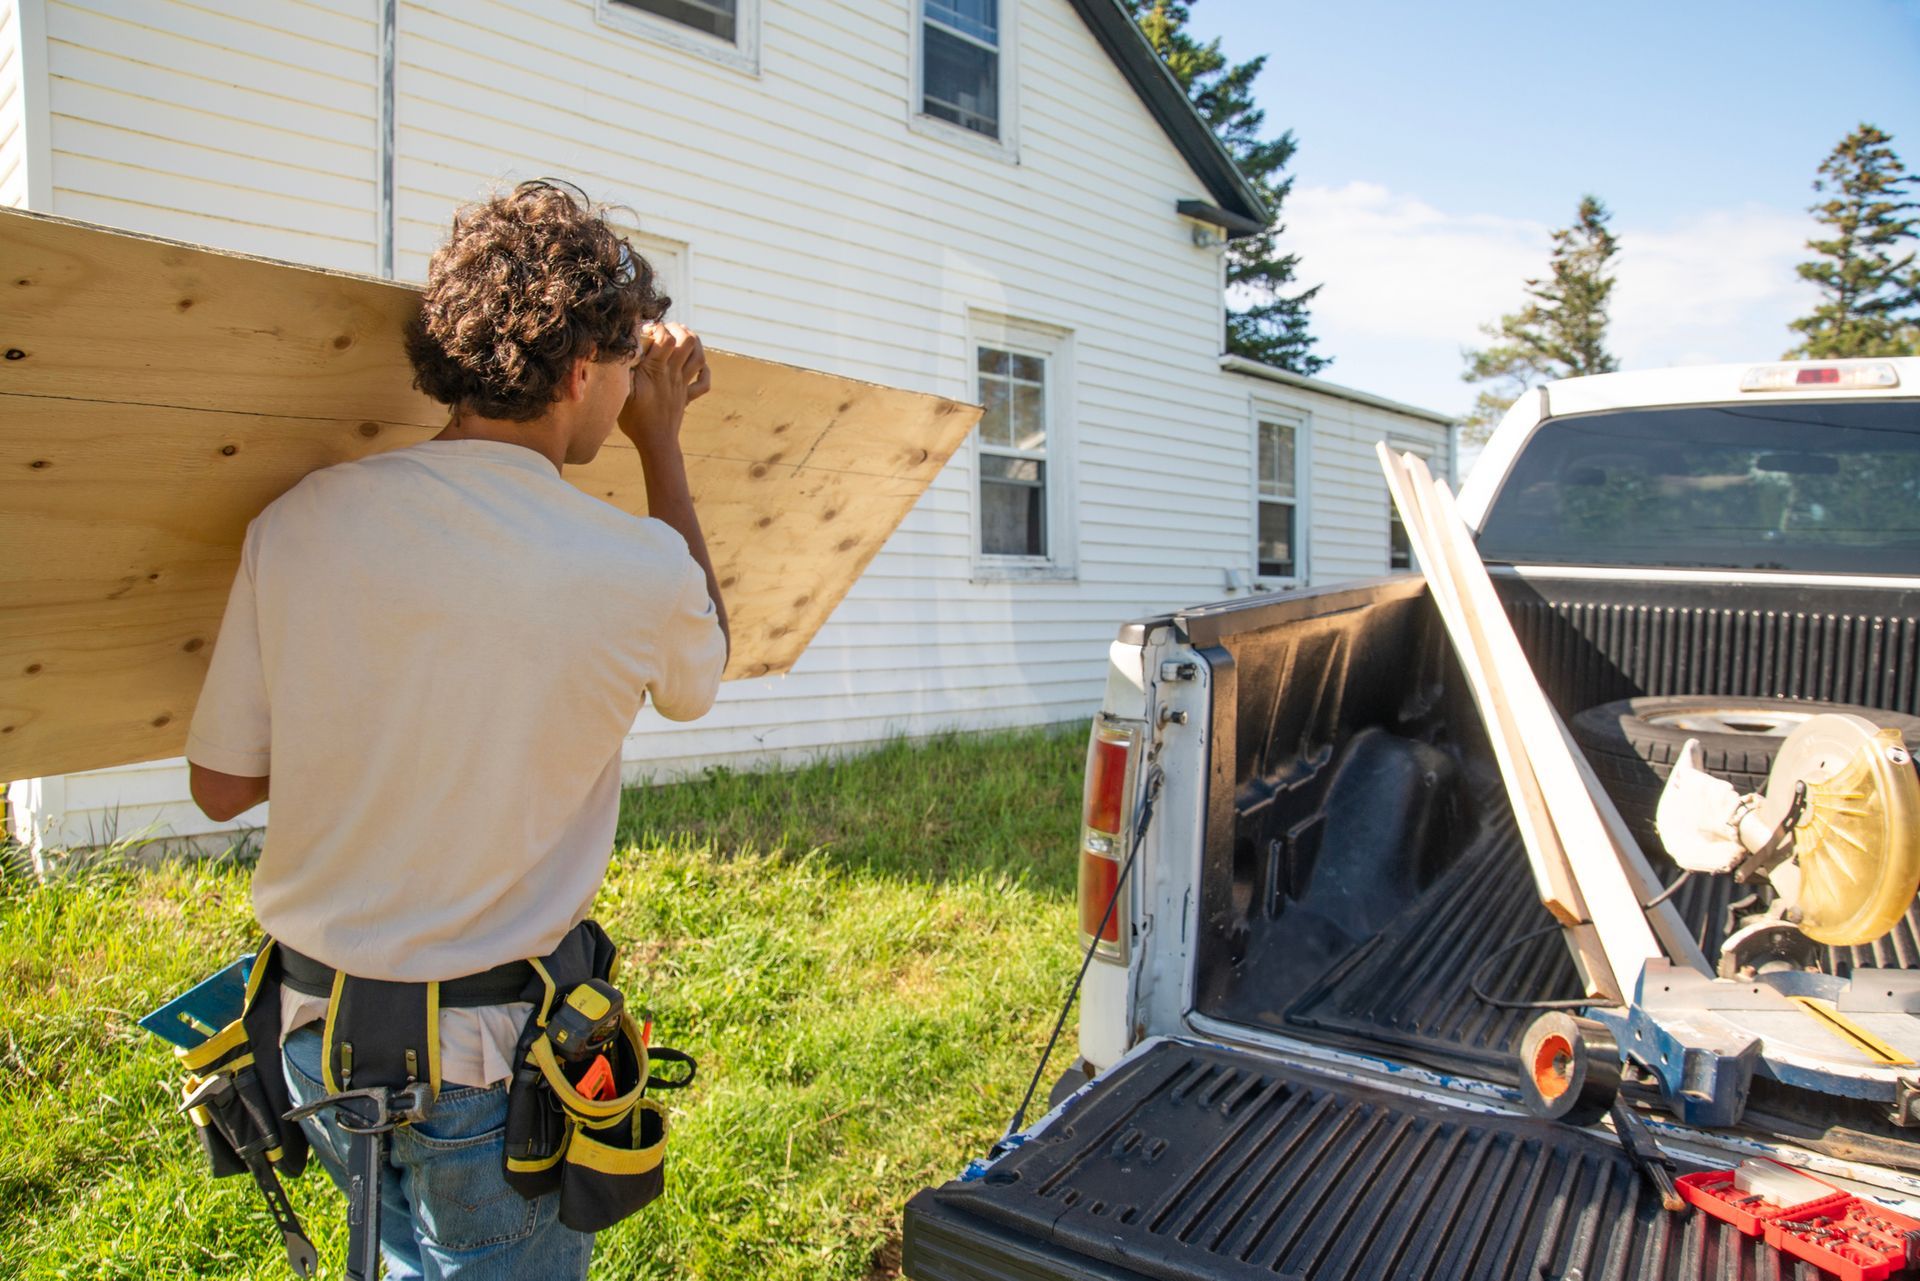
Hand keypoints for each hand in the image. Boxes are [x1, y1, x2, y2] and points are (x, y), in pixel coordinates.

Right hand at [619, 322, 711, 451]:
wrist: (655, 443)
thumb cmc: (634, 419)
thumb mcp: (622, 392)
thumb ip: (623, 370)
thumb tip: (623, 349)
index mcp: (656, 370)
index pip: (665, 338)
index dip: (658, 328)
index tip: (647, 329)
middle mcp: (673, 374)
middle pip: (688, 341)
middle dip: (679, 328)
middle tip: (667, 328)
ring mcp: (683, 385)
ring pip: (699, 357)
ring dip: (695, 342)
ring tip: (683, 336)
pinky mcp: (687, 397)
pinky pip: (704, 382)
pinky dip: (704, 370)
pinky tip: (698, 364)